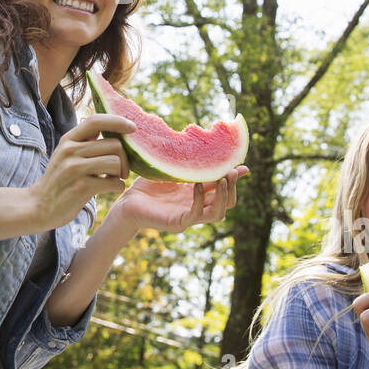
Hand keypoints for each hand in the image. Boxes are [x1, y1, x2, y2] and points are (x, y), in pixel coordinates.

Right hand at [28, 114, 136, 230]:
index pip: (95, 121)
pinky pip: (113, 182)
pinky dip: (118, 187)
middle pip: (113, 144)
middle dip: (125, 159)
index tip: (133, 127)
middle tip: (122, 171)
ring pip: (115, 162)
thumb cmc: (60, 180)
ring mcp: (74, 169)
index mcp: (68, 140)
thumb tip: (113, 127)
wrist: (39, 207)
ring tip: (114, 179)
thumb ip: (84, 142)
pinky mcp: (81, 188)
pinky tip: (111, 189)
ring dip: (121, 173)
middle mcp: (70, 150)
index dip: (117, 121)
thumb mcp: (66, 155)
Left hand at [110, 166, 244, 233]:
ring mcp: (189, 217)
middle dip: (232, 187)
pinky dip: (200, 200)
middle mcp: (197, 206)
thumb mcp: (173, 170)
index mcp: (198, 194)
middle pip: (227, 202)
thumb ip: (190, 163)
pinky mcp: (177, 222)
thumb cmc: (146, 186)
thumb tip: (206, 146)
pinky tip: (197, 185)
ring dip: (223, 196)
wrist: (125, 202)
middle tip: (233, 171)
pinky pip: (196, 214)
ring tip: (223, 179)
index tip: (243, 166)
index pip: (224, 189)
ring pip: (218, 213)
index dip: (234, 178)